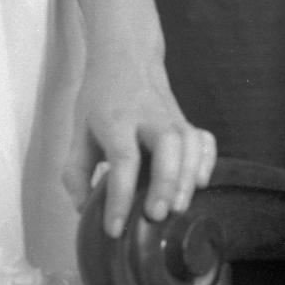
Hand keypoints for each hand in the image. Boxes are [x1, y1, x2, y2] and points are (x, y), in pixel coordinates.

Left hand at [67, 44, 214, 238]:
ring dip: (187, 178)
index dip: (118, 196)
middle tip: (157, 215)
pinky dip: (207, 162)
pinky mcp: (186, 121)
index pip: (121, 160)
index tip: (114, 228)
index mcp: (116, 120)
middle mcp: (148, 117)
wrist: (127, 56)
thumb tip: (84, 210)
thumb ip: (77, 172)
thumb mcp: (78, 130)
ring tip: (178, 209)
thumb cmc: (101, 99)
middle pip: (165, 146)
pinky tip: (201, 183)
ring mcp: (172, 117)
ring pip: (189, 144)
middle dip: (165, 182)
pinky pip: (204, 141)